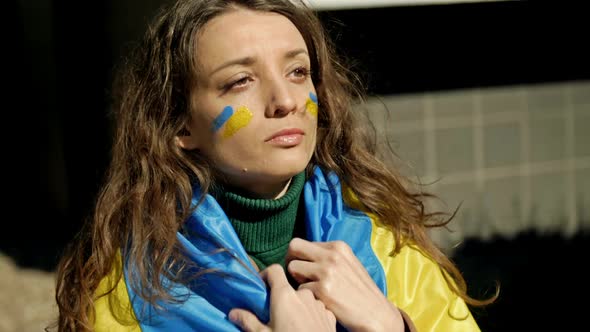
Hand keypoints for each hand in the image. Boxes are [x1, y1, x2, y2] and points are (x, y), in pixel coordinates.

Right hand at [229, 264, 335, 331]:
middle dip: (280, 298)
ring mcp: (319, 304)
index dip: (266, 275)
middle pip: (288, 288)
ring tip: (291, 324)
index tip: (261, 288)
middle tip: (274, 315)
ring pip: (304, 299)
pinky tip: (307, 328)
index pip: (274, 270)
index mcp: (285, 295)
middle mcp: (303, 295)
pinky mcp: (330, 316)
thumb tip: (233, 312)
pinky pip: (317, 309)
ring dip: (297, 307)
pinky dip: (310, 315)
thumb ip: (248, 321)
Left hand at [286, 238, 404, 331]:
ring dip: (297, 280)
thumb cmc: (360, 290)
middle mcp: (332, 255)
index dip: (300, 256)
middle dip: (290, 260)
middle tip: (297, 274)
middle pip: (293, 247)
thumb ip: (328, 256)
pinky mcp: (323, 289)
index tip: (304, 267)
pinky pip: (300, 289)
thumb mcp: (348, 263)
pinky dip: (307, 296)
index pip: (303, 242)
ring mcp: (326, 271)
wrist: (376, 313)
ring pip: (292, 268)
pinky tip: (320, 300)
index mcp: (338, 246)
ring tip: (311, 288)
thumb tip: (304, 255)